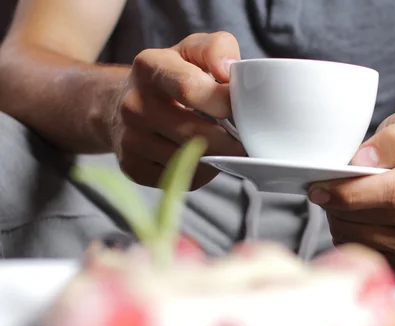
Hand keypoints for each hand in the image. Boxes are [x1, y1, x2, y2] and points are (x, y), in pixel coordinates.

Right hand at [112, 32, 244, 187]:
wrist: (121, 103)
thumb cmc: (171, 76)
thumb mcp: (192, 50)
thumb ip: (217, 48)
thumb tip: (230, 72)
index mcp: (149, 67)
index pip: (190, 89)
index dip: (225, 102)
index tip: (242, 108)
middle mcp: (133, 104)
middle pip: (195, 134)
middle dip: (229, 141)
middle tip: (244, 139)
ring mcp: (130, 139)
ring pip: (190, 160)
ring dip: (217, 157)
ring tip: (224, 145)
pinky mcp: (133, 168)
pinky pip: (181, 179)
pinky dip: (202, 172)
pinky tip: (203, 156)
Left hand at [308, 108, 394, 269]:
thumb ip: (394, 137)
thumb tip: (364, 161)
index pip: (394, 191)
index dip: (352, 192)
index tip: (320, 188)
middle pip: (371, 216)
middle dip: (338, 204)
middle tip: (324, 189)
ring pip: (359, 237)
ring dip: (338, 218)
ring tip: (341, 200)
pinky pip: (359, 251)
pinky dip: (344, 234)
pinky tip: (350, 217)